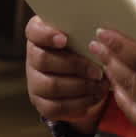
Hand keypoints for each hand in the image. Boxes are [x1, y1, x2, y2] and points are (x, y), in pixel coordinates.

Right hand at [25, 15, 109, 131]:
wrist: (79, 73)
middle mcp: (33, 57)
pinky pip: (56, 106)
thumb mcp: (81, 34)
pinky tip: (94, 96)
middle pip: (44, 60)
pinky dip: (78, 103)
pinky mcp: (41, 102)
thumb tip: (102, 31)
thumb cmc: (81, 46)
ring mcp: (34, 81)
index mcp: (39, 34)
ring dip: (80, 86)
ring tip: (100, 85)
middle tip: (97, 71)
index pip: (34, 31)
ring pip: (51, 86)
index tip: (64, 39)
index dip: (47, 35)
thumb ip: (84, 29)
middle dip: (74, 66)